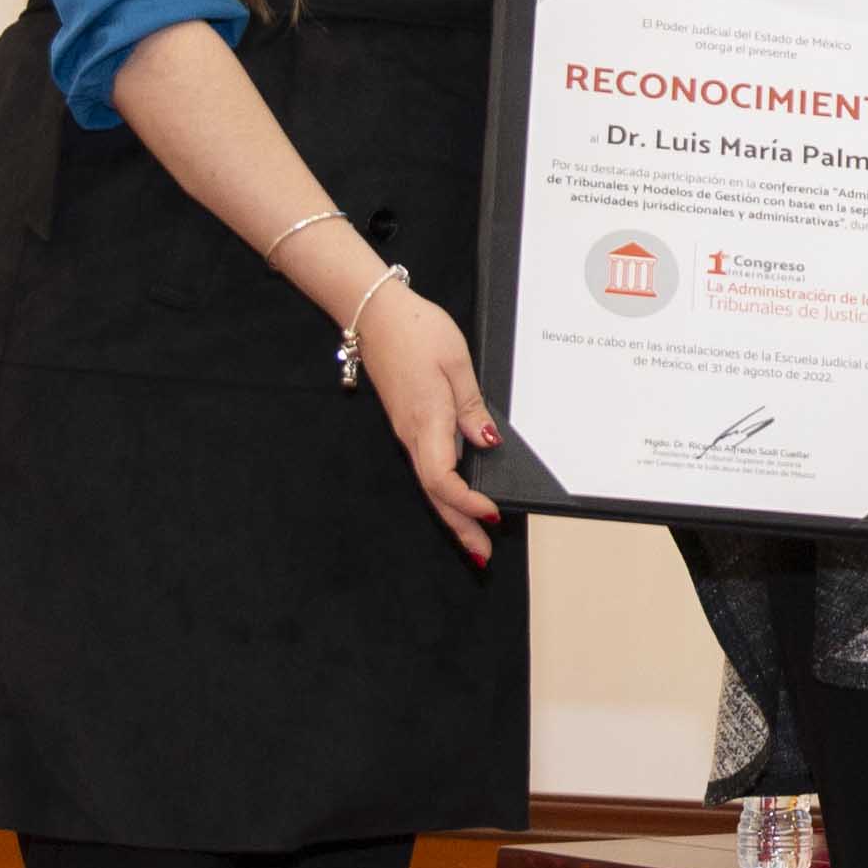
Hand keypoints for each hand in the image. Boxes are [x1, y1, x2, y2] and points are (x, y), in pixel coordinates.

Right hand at [353, 281, 509, 561]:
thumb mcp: (456, 361)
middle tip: (482, 555)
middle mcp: (412, 433)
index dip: (467, 503)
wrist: (373, 313)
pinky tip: (457, 495)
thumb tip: (487, 443)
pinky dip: (443, 489)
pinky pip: (426, 465)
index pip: (443, 479)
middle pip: (435, 493)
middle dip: (459, 526)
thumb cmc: (416, 329)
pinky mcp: (407, 422)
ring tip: (474, 537)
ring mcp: (407, 430)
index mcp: (426, 420)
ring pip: (430, 483)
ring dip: (452, 513)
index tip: (493, 514)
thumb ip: (471, 406)